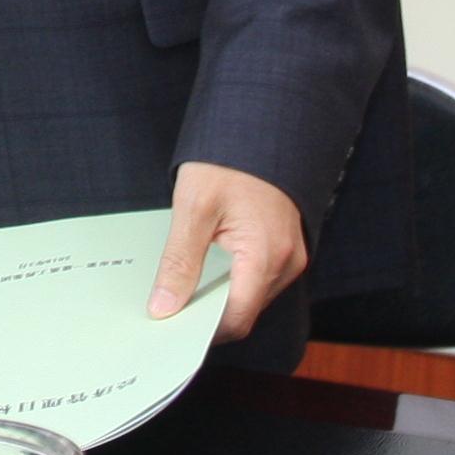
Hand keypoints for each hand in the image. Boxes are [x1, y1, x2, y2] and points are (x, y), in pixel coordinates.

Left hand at [149, 160, 306, 342]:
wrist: (258, 126)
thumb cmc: (228, 162)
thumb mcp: (193, 208)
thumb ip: (179, 262)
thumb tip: (164, 305)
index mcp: (267, 255)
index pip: (237, 317)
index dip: (203, 327)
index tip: (171, 324)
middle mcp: (287, 262)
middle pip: (245, 310)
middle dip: (208, 314)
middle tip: (169, 306)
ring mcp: (290, 256)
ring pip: (252, 296)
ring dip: (220, 297)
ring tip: (184, 285)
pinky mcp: (285, 247)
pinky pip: (258, 278)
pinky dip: (233, 281)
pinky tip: (206, 269)